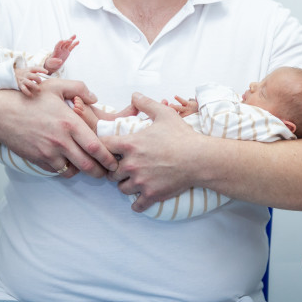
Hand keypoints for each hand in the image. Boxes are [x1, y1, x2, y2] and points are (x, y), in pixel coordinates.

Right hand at [0, 78, 117, 177]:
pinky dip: (66, 169)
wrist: (2, 114)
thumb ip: (79, 88)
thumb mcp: (56, 86)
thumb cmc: (30, 98)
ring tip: (90, 167)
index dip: (108, 157)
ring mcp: (49, 152)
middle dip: (100, 171)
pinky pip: (57, 170)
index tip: (114, 161)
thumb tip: (95, 98)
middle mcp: (61, 141)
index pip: (95, 146)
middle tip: (107, 172)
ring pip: (73, 170)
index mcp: (70, 123)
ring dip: (83, 171)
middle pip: (88, 165)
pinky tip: (69, 162)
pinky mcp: (39, 160)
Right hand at [15, 66, 46, 96]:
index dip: (41, 70)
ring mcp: (23, 80)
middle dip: (38, 79)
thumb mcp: (30, 70)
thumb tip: (47, 73)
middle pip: (33, 76)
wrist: (13, 75)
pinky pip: (24, 89)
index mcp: (29, 70)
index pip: (35, 68)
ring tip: (39, 90)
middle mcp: (26, 74)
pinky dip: (27, 92)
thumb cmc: (26, 73)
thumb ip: (37, 71)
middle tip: (40, 82)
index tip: (47, 72)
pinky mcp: (20, 85)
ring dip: (34, 86)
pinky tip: (31, 95)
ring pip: (29, 83)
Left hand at [45, 35, 78, 73]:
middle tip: (70, 40)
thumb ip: (55, 61)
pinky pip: (71, 47)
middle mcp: (60, 49)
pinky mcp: (67, 51)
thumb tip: (60, 61)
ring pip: (68, 44)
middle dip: (66, 42)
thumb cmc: (51, 63)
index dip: (59, 43)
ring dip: (71, 39)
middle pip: (63, 44)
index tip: (61, 40)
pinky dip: (74, 44)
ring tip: (74, 35)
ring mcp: (64, 50)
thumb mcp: (51, 63)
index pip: (57, 46)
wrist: (53, 63)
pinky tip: (78, 41)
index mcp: (55, 51)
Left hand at [100, 92, 201, 210]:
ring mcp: (140, 182)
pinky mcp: (150, 195)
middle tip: (126, 166)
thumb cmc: (182, 136)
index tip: (112, 150)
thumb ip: (146, 103)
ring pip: (121, 188)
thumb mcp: (164, 114)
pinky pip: (136, 205)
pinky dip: (137, 203)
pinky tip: (142, 198)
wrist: (199, 158)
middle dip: (116, 169)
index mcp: (130, 144)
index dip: (104, 148)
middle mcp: (130, 164)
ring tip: (135, 180)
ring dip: (126, 185)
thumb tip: (134, 95)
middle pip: (110, 172)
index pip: (102, 147)